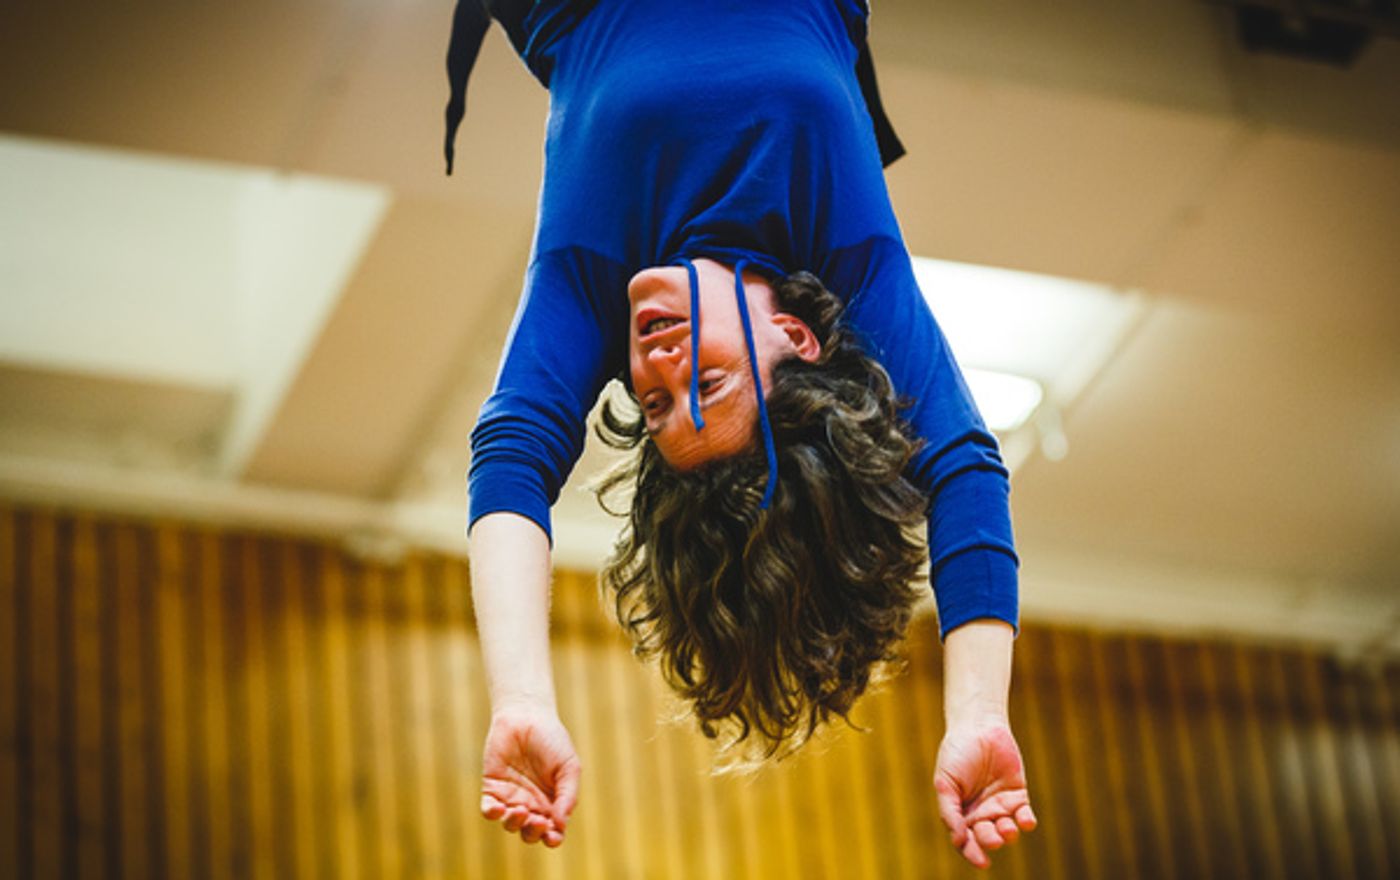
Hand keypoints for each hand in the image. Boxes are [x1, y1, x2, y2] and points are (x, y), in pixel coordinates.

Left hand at [480, 703, 580, 846]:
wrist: (527, 716)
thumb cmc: (552, 740)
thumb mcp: (569, 767)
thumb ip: (567, 795)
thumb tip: (561, 824)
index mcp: (552, 802)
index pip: (552, 830)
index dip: (553, 838)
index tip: (553, 836)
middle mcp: (532, 804)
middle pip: (531, 833)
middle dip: (534, 833)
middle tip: (538, 818)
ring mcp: (511, 797)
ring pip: (510, 825)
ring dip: (516, 823)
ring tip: (522, 809)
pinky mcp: (493, 788)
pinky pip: (490, 810)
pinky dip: (494, 814)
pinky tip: (501, 808)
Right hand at [933, 719, 1035, 868]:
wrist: (977, 727)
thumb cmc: (956, 753)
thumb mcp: (945, 783)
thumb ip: (950, 811)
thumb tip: (958, 839)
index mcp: (960, 813)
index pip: (966, 841)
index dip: (972, 853)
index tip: (981, 862)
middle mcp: (980, 814)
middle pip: (986, 838)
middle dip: (990, 841)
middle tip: (993, 838)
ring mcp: (1000, 806)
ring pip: (1007, 831)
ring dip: (1008, 834)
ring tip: (1006, 828)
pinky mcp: (1018, 795)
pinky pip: (1024, 815)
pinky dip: (1026, 822)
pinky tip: (1025, 821)